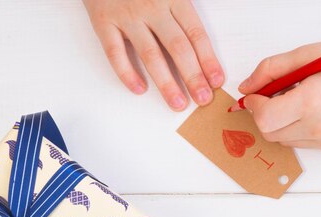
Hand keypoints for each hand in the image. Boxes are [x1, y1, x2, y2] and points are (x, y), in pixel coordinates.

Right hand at [84, 0, 223, 110]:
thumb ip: (184, 10)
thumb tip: (202, 40)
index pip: (195, 33)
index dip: (208, 59)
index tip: (216, 80)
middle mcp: (152, 7)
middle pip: (178, 47)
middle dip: (193, 76)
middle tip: (203, 99)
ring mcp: (127, 16)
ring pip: (150, 54)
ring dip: (166, 82)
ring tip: (177, 103)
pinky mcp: (103, 21)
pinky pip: (115, 52)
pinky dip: (127, 73)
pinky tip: (139, 89)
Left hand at [239, 38, 320, 153]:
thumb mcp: (307, 55)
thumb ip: (270, 70)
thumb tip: (246, 89)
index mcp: (313, 101)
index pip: (264, 119)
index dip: (254, 106)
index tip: (257, 96)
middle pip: (271, 134)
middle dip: (266, 115)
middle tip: (278, 95)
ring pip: (286, 141)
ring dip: (284, 123)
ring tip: (303, 100)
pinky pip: (306, 143)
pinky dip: (302, 129)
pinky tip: (320, 110)